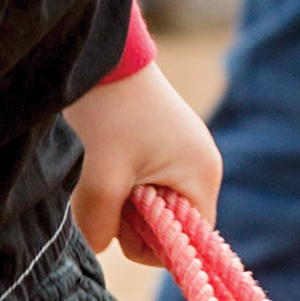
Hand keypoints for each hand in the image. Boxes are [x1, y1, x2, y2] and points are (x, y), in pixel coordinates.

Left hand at [63, 50, 220, 266]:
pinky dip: (123, 178)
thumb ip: (100, 224)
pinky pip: (147, 180)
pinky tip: (107, 157)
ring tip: (105, 167)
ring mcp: (185, 151)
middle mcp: (202, 165)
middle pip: (170, 224)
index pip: (187, 242)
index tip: (120, 217)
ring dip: (125, 197)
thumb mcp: (101, 177)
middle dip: (134, 219)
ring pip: (153, 202)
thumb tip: (98, 245)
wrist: (102, 55)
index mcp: (202, 176)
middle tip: (109, 188)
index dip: (150, 243)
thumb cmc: (109, 114)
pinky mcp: (164, 141)